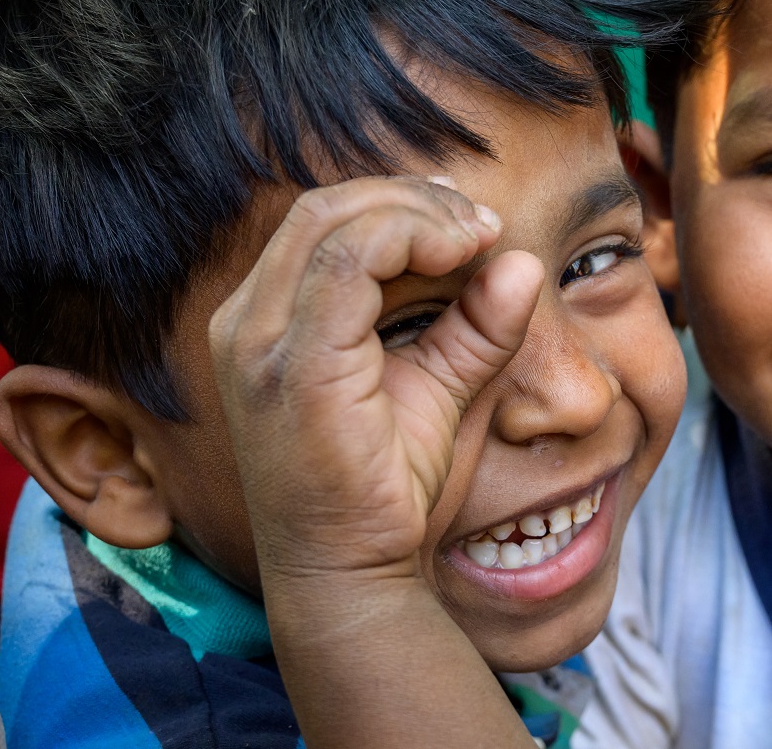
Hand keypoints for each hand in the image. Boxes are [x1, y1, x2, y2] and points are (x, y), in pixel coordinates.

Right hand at [209, 177, 544, 581]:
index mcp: (267, 320)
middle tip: (482, 222)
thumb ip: (474, 324)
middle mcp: (248, 322)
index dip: (402, 205)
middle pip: (326, 208)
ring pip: (333, 222)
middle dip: (413, 199)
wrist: (352, 572)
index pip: (327, 224)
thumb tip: (523, 263)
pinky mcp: (293, 366)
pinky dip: (409, 240)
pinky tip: (461, 255)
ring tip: (478, 235)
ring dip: (417, 214)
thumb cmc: (383, 485)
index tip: (472, 223)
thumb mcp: (438, 385)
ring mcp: (261, 342)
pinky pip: (346, 264)